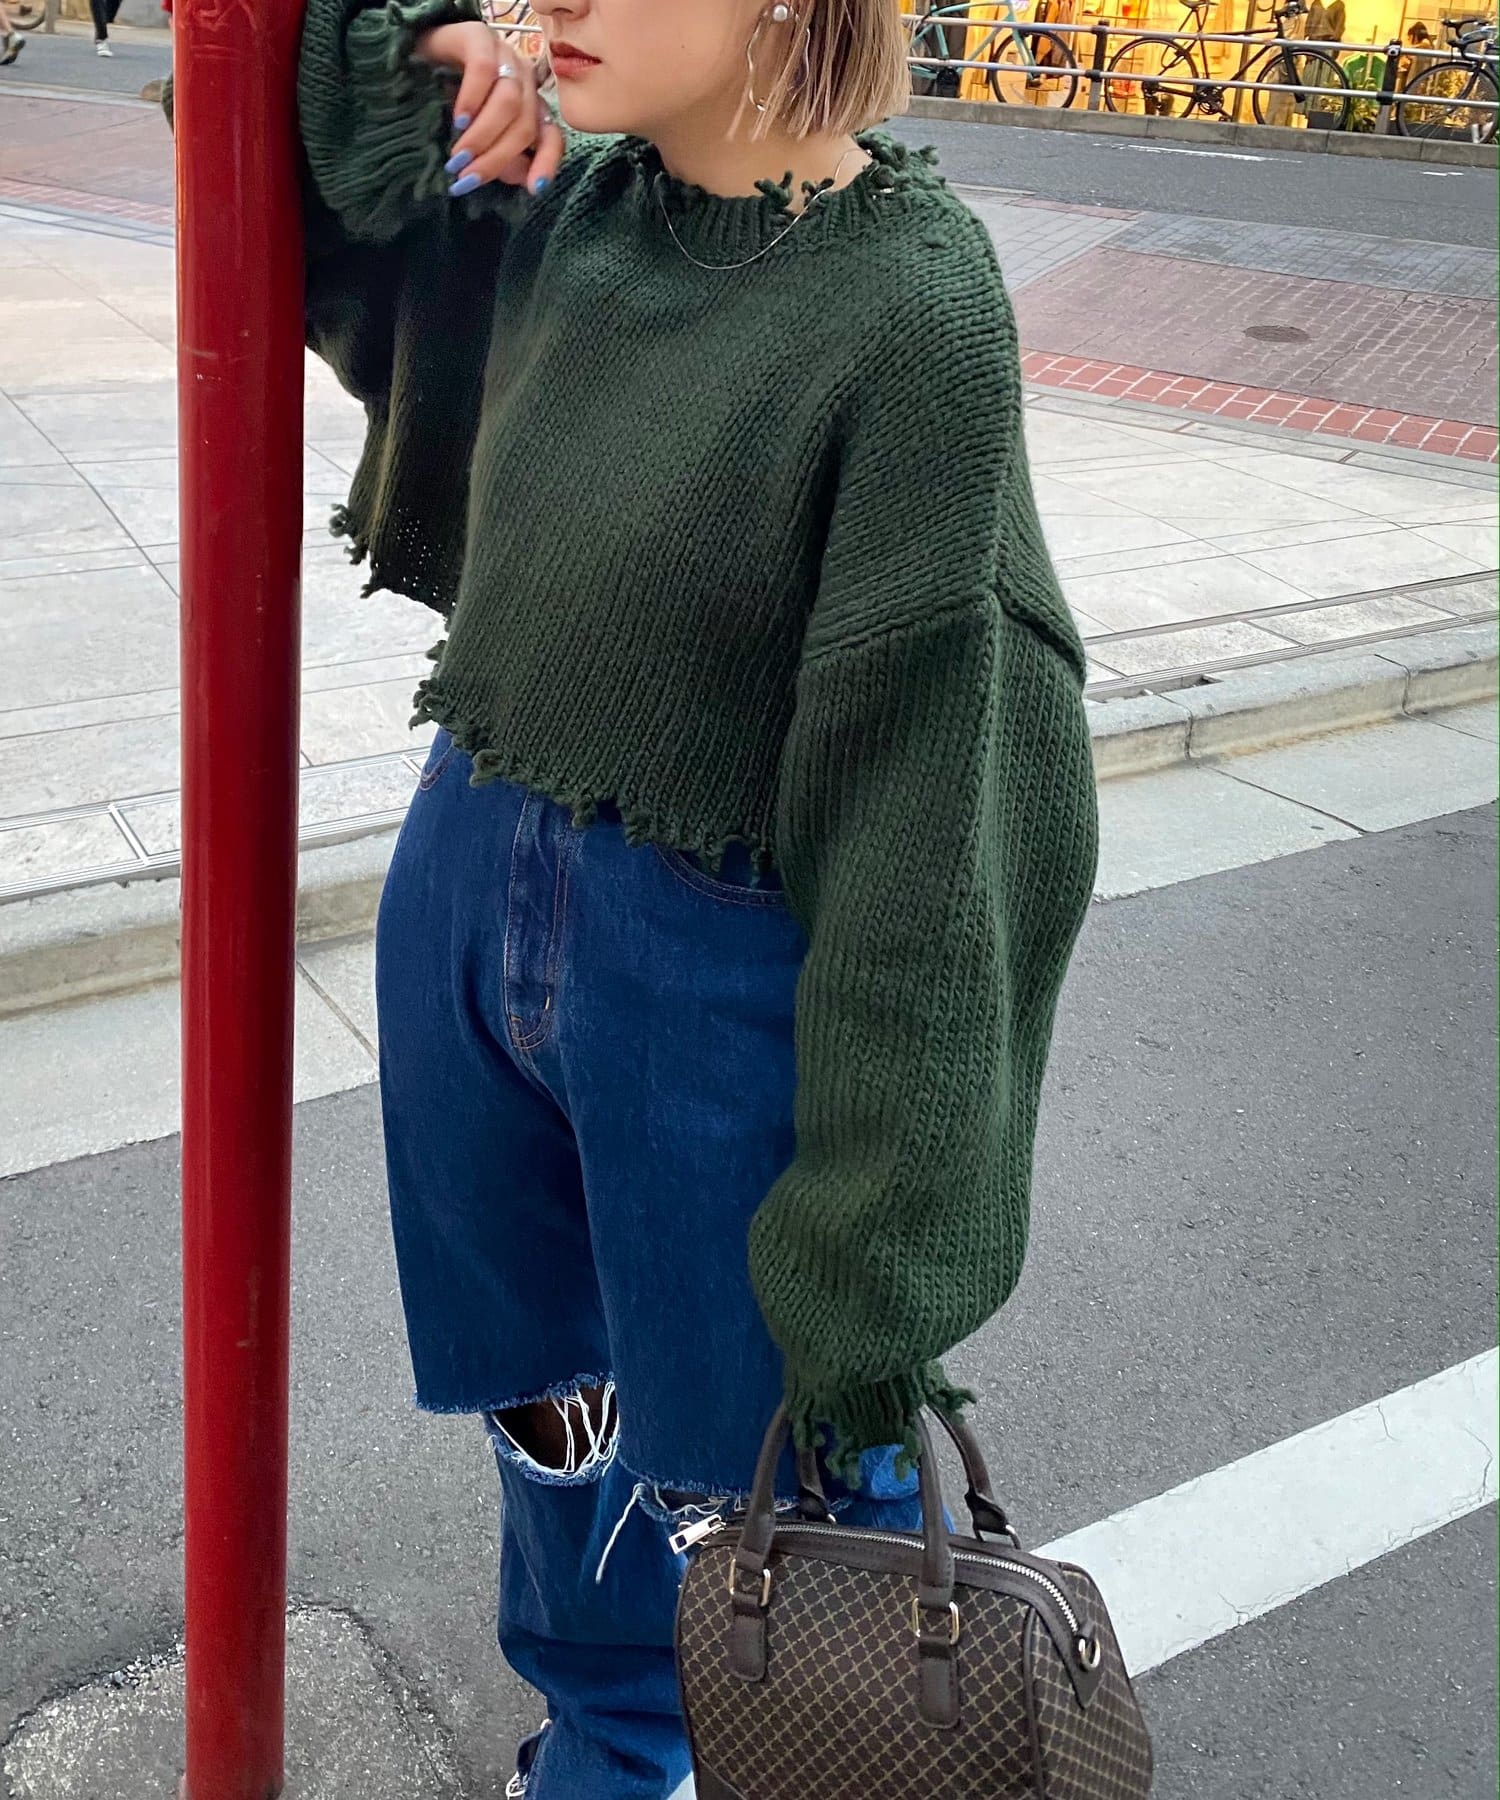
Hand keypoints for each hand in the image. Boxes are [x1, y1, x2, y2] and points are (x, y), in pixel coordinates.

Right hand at [414, 22, 562, 197]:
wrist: (410, 58)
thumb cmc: (444, 103)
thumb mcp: (475, 138)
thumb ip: (502, 158)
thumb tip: (523, 178)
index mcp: (529, 106)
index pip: (552, 136)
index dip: (547, 163)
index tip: (535, 189)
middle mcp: (523, 80)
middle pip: (525, 125)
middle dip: (496, 159)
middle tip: (467, 178)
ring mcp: (504, 55)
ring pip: (508, 103)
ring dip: (482, 137)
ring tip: (458, 156)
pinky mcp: (479, 36)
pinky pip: (483, 71)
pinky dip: (471, 101)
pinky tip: (457, 121)